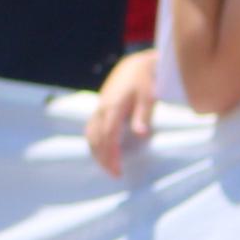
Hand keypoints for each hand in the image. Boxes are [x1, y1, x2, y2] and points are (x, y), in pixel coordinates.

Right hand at [86, 49, 158, 173]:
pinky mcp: (99, 108)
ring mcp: (98, 108)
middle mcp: (102, 109)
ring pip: (91, 135)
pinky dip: (94, 143)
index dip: (111, 156)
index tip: (117, 170)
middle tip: (115, 174)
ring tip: (108, 166)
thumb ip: (143, 116)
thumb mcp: (149, 97)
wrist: (135, 64)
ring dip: (97, 153)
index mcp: (113, 107)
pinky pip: (91, 129)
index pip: (108, 138)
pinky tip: (101, 151)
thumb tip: (141, 134)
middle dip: (103, 159)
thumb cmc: (145, 80)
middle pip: (96, 140)